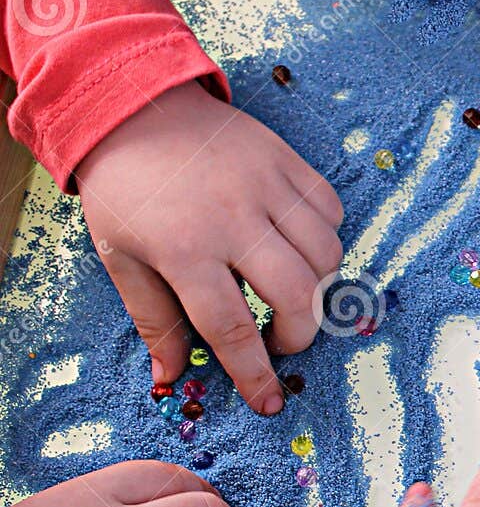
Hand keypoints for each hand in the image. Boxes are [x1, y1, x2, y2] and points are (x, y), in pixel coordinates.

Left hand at [75, 80, 344, 414]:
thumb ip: (153, 320)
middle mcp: (232, 218)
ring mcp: (266, 186)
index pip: (232, 327)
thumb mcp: (121, 258)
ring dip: (317, 288)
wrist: (134, 105)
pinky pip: (331, 213)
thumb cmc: (126, 190)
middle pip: (297, 295)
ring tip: (289, 292)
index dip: (255, 372)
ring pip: (326, 257)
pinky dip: (324, 240)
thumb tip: (171, 378)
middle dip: (299, 334)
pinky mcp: (287, 162)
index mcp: (183, 248)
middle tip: (280, 340)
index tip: (269, 400)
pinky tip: (297, 246)